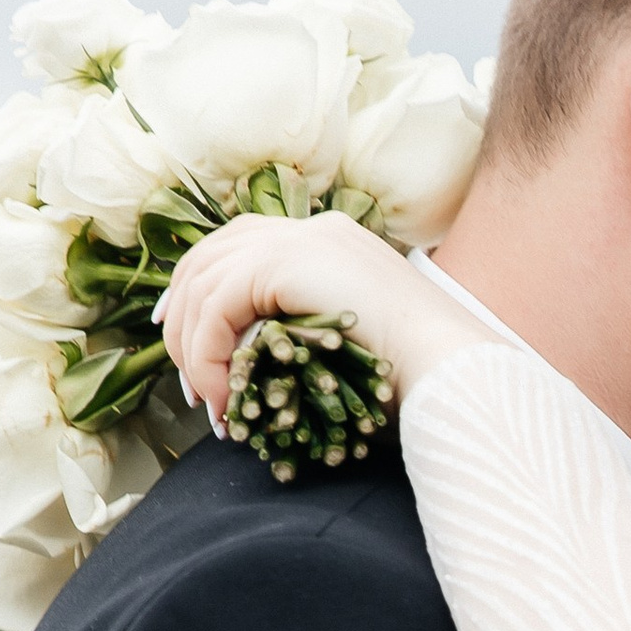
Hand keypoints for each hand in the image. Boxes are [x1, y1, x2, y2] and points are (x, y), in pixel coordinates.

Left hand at [158, 216, 492, 425]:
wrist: (448, 366)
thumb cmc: (419, 375)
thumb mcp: (353, 343)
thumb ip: (308, 335)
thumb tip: (261, 366)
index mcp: (330, 241)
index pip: (242, 246)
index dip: (202, 289)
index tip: (187, 338)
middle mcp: (310, 230)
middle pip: (210, 254)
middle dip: (182, 316)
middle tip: (188, 378)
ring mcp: (298, 239)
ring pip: (204, 281)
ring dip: (192, 346)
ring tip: (208, 401)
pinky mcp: (284, 263)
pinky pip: (215, 307)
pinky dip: (206, 354)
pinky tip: (224, 396)